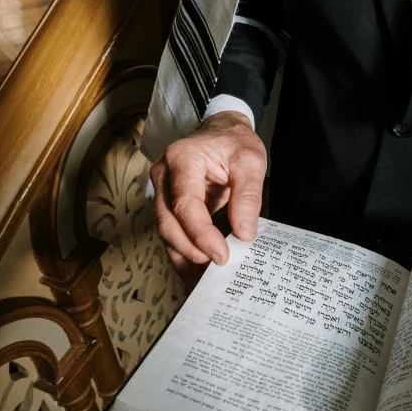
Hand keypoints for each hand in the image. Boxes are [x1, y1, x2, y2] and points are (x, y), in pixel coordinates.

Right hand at [150, 111, 266, 287]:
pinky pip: (172, 233)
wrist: (221, 132)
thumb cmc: (234, 143)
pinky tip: (200, 271)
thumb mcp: (250, 162)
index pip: (185, 204)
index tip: (222, 255)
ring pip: (166, 232)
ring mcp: (161, 191)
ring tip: (209, 278)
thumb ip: (248, 197)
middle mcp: (163, 175)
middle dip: (191, 250)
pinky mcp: (167, 204)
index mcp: (181, 159)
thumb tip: (244, 234)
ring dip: (185, 257)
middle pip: (168, 222)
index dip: (201, 234)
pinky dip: (185, 253)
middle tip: (219, 267)